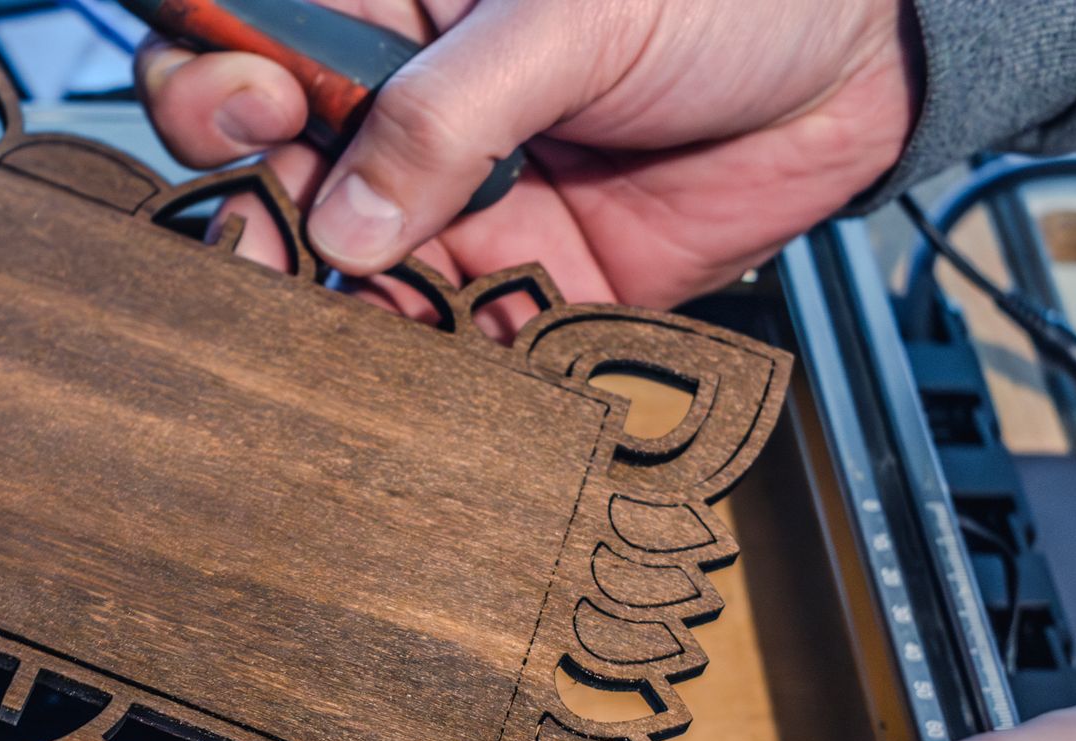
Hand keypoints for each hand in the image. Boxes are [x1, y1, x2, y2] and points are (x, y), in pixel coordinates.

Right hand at [136, 0, 921, 306]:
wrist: (861, 64)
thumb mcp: (572, 15)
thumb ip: (447, 112)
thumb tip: (347, 218)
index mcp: (393, 14)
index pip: (247, 42)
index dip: (214, 82)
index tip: (251, 112)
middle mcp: (402, 117)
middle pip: (270, 174)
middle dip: (252, 217)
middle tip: (269, 249)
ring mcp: (453, 208)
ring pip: (341, 274)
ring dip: (328, 311)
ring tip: (346, 326)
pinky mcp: (515, 285)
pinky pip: (443, 339)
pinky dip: (423, 366)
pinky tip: (417, 370)